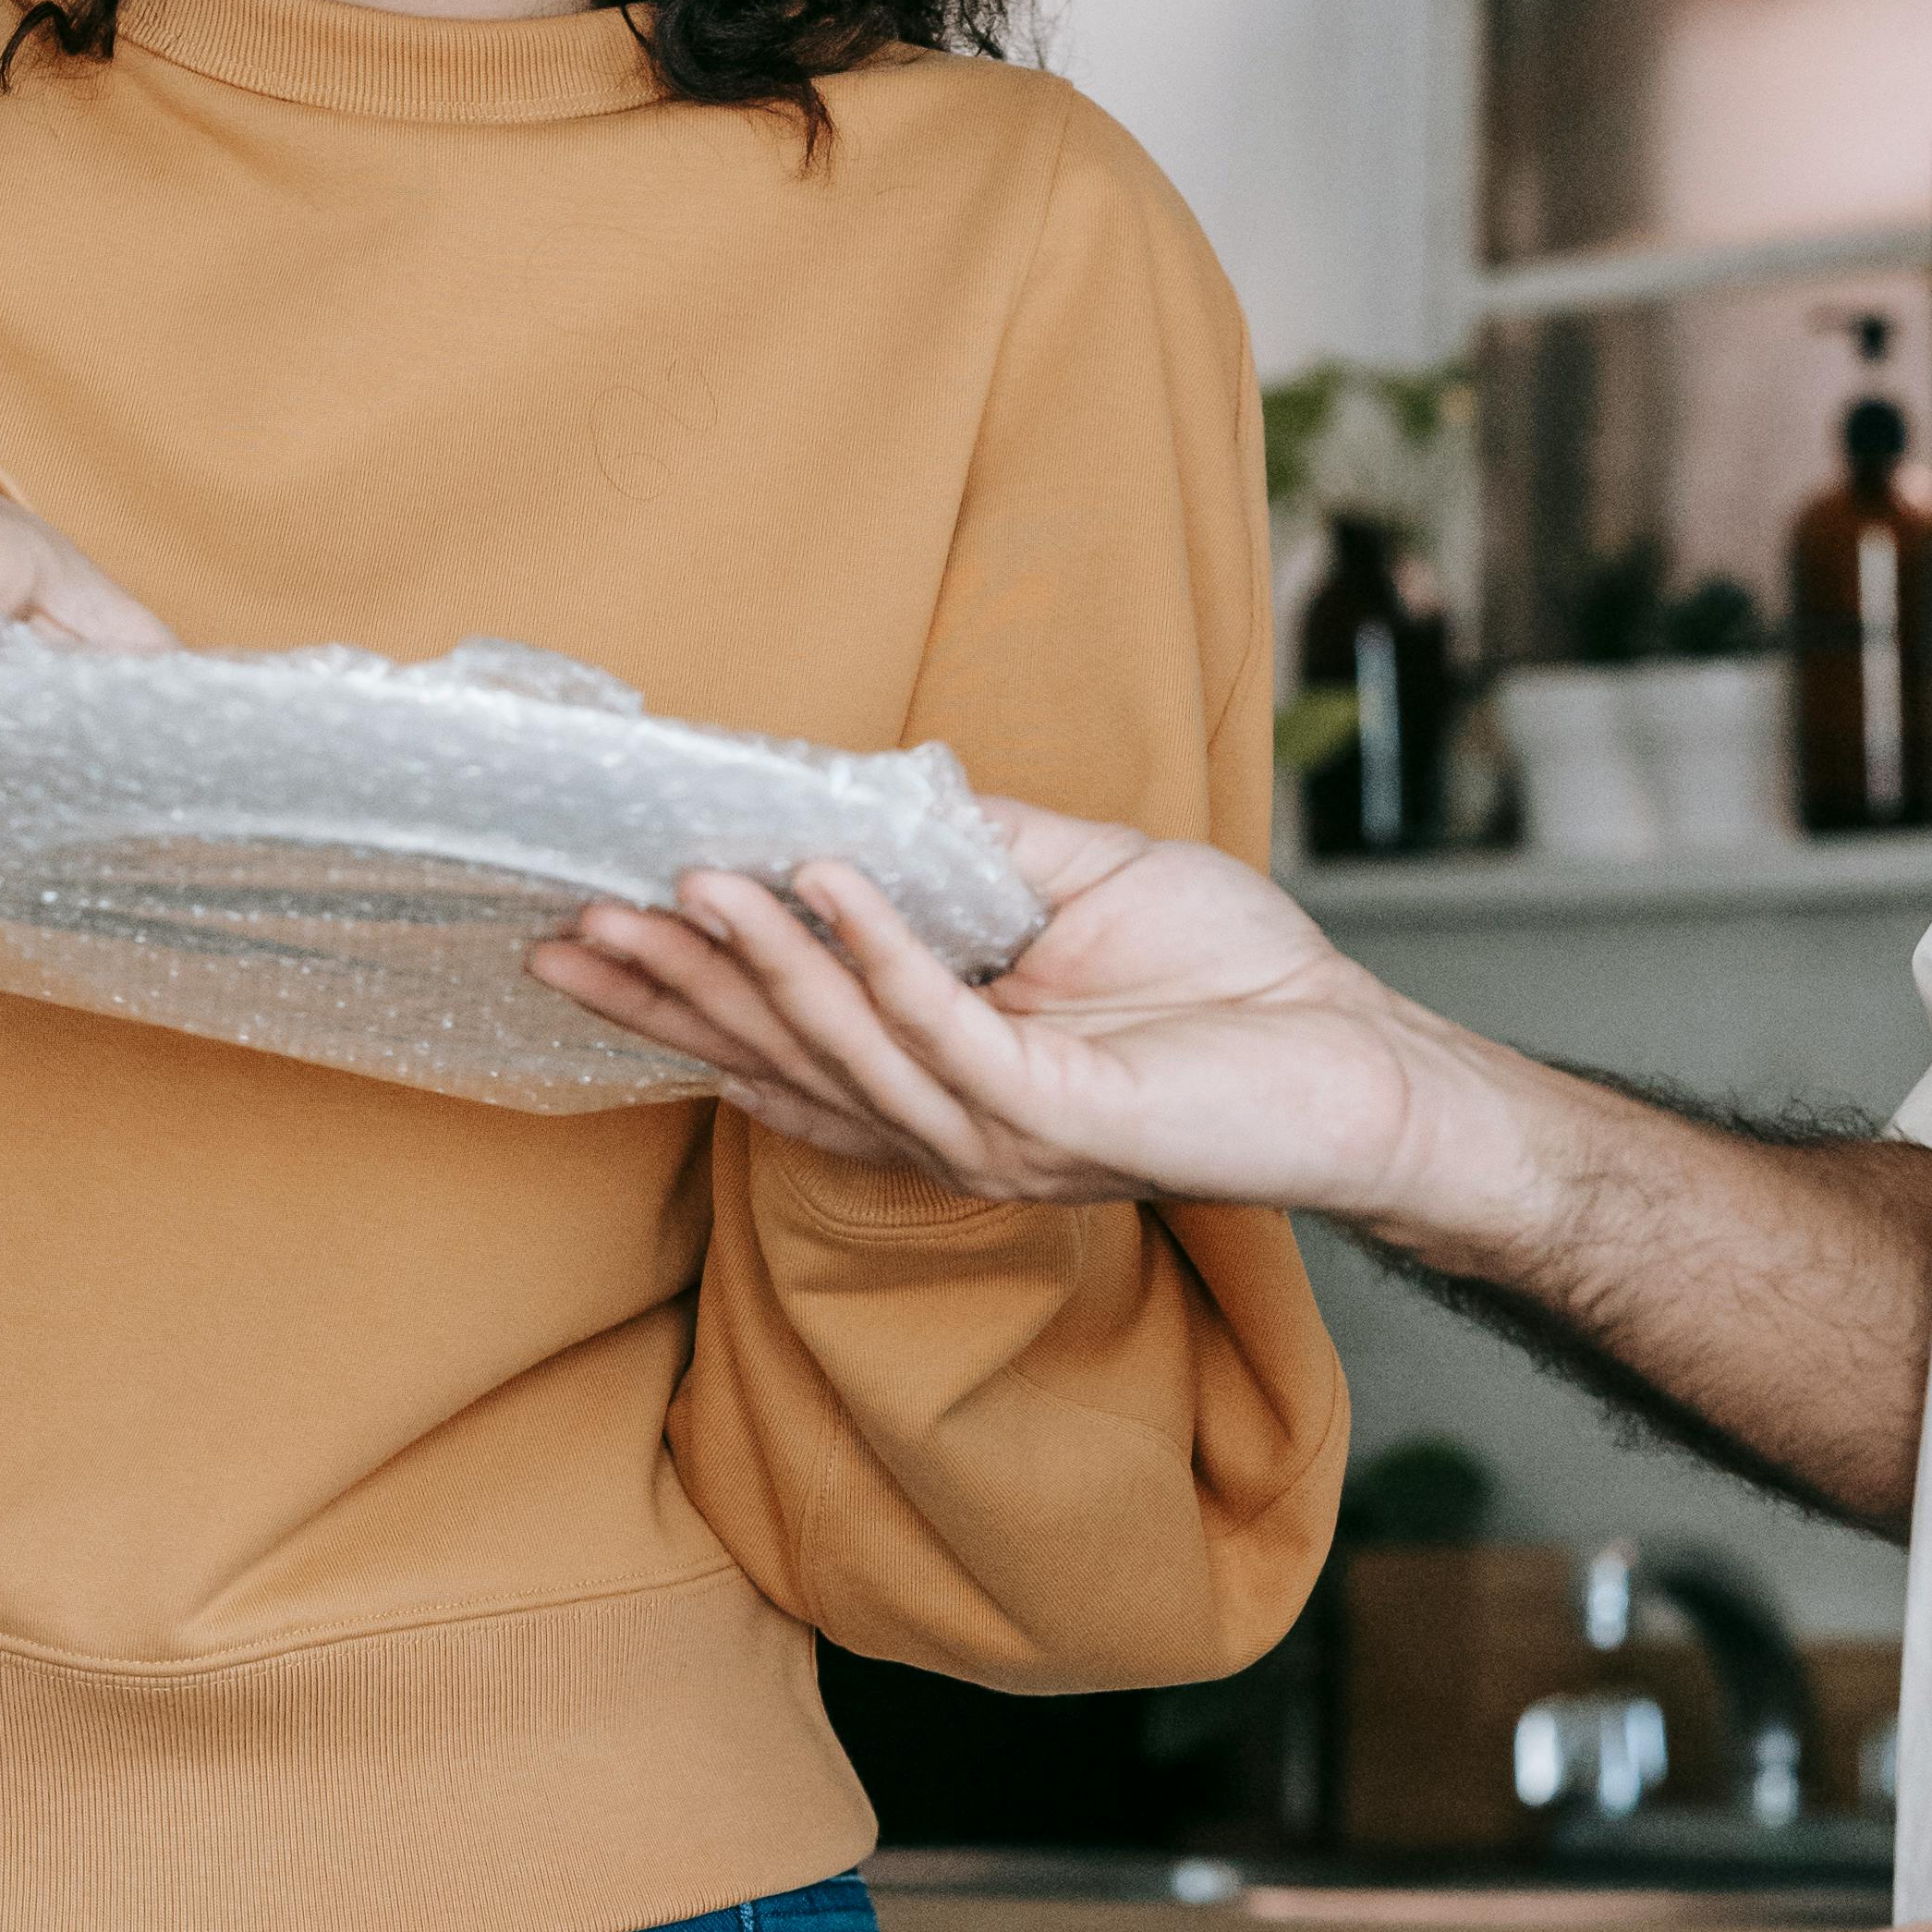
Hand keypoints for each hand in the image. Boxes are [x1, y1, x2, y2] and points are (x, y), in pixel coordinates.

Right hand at [526, 801, 1545, 1242]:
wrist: (1362, 1056)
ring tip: (685, 884)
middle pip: (776, 1057)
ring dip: (758, 963)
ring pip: (842, 1049)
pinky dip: (880, 957)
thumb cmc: (1235, 981)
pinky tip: (824, 888)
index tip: (580, 929)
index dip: (678, 991)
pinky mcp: (1058, 1119)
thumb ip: (964, 853)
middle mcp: (948, 1122)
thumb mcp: (1076, 880)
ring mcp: (997, 1133)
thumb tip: (850, 798)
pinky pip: (944, 1036)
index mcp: (939, 1075)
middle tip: (570, 929)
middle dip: (671, 992)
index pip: (778, 1040)